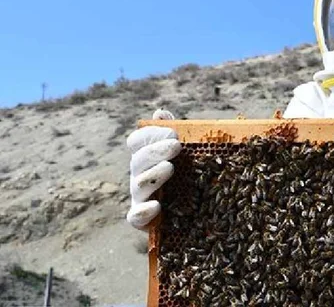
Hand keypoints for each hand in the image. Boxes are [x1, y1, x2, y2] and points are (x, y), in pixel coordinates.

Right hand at [126, 108, 181, 230]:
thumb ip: (175, 133)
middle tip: (176, 145)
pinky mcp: (144, 221)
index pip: (137, 141)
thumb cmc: (190, 178)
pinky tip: (157, 206)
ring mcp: (140, 199)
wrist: (198, 215)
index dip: (150, 134)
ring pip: (138, 186)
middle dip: (155, 151)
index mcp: (147, 158)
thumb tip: (160, 112)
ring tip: (170, 168)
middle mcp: (140, 176)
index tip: (171, 131)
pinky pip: (135, 217)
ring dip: (152, 175)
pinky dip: (143, 211)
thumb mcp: (188, 154)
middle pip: (138, 160)